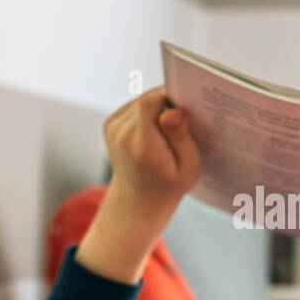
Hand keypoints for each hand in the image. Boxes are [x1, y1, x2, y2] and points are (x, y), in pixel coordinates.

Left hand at [76, 89, 199, 282]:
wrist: (136, 202)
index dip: (170, 96)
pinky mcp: (110, 123)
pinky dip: (148, 113)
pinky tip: (156, 133)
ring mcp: (112, 127)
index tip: (187, 107)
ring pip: (142, 100)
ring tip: (167, 133)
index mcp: (142, 146)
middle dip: (167, 104)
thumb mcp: (189, 167)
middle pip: (148, 98)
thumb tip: (173, 110)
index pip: (150, 102)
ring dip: (158, 109)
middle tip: (182, 125)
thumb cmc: (168, 186)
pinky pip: (135, 106)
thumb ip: (182, 136)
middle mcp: (121, 134)